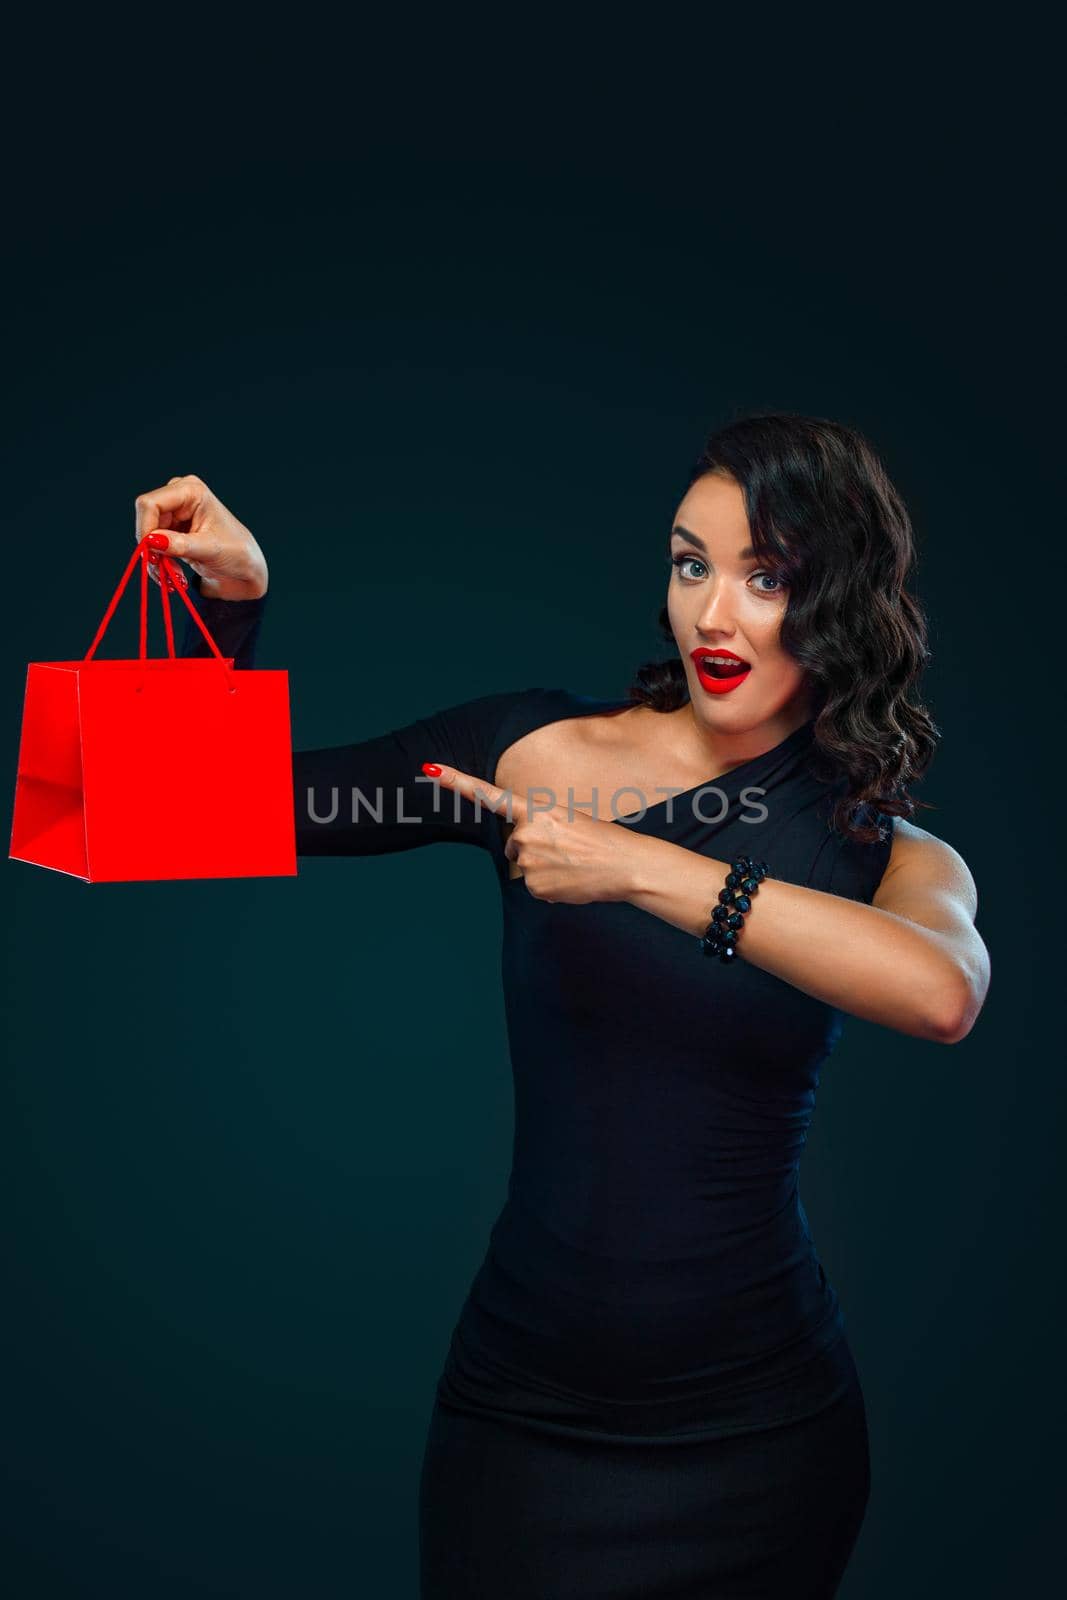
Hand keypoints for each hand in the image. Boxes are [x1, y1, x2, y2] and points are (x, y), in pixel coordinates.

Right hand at [133, 474, 268, 599]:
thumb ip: (180, 544)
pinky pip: (152, 546)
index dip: (145, 529)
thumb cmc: (237, 554)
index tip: (151, 555)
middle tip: (163, 571)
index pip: (151, 503)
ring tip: (174, 577)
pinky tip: (174, 575)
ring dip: (155, 560)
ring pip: (146, 535)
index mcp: (191, 491)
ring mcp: (174, 513)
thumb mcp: (209, 550)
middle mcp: (179, 497)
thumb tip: (150, 540)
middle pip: (145, 519)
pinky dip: (159, 563)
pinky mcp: (171, 530)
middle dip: (151, 548)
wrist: (245, 571)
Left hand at [425, 762, 642, 904]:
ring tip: (571, 864)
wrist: (625, 864)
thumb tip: (519, 849)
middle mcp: (525, 833)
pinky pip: (534, 886)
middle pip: (513, 844)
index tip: (429, 768)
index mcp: (535, 810)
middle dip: (534, 848)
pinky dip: (550, 886)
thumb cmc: (601, 840)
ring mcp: (528, 859)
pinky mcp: (534, 885)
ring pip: (523, 865)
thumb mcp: (568, 819)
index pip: (488, 795)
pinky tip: (570, 879)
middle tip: (566, 849)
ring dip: (543, 867)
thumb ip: (539, 826)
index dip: (456, 781)